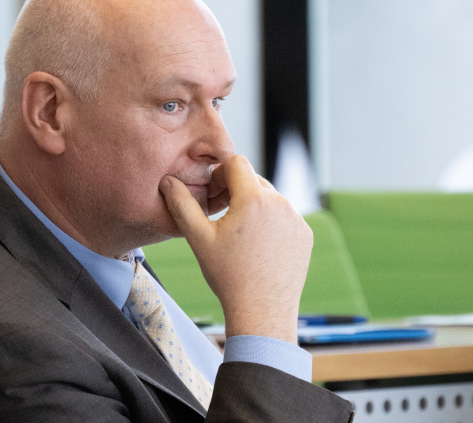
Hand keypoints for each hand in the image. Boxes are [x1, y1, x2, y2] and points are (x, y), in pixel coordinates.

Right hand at [159, 155, 311, 343]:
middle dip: (236, 189)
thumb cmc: (229, 276)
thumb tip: (168, 182)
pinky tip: (257, 245)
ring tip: (239, 233)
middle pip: (253, 179)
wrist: (262, 311)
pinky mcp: (304, 234)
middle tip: (221, 214)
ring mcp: (296, 219)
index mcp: (254, 199)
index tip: (213, 194)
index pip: (236, 162)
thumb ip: (182, 205)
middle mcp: (280, 203)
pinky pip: (285, 217)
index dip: (219, 173)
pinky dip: (271, 223)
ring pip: (270, 198)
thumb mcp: (199, 238)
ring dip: (253, 206)